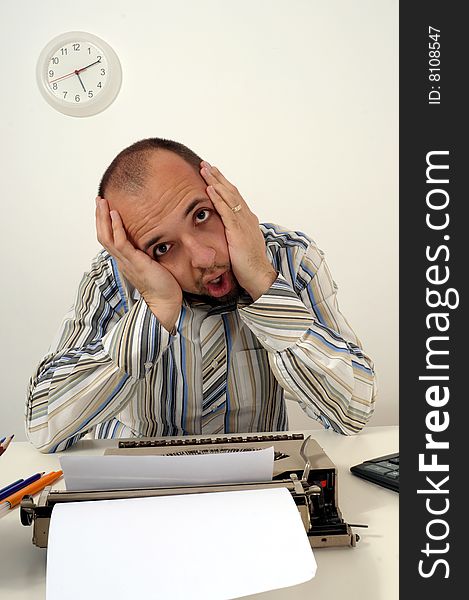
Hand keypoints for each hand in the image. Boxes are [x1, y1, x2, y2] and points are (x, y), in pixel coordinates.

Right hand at [95, 196, 181, 331]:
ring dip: (104, 218)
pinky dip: (117, 227)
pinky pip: (121, 242)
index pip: (109, 239)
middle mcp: (121, 260)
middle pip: (103, 236)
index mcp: (124, 261)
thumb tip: (150, 242)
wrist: (165, 301)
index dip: (105, 224)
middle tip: (99, 200)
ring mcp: (126, 262)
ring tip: (103, 202)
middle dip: (100, 216)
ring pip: (107, 237)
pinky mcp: (135, 262)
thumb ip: (146, 253)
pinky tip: (116, 215)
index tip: (105, 209)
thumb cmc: (162, 285)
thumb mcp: (151, 264)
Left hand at [200, 162, 276, 299]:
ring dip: (216, 182)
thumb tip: (223, 232)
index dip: (223, 184)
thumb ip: (232, 234)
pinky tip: (210, 190)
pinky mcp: (238, 232)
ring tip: (205, 170)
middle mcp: (247, 217)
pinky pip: (226, 211)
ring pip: (228, 197)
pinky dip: (218, 199)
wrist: (259, 275)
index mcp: (247, 220)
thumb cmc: (249, 265)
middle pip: (231, 191)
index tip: (212, 175)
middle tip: (206, 164)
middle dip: (218, 177)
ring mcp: (243, 223)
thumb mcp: (239, 244)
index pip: (234, 197)